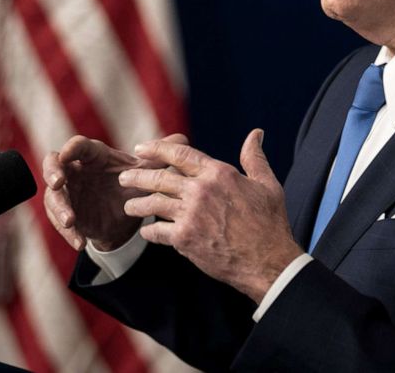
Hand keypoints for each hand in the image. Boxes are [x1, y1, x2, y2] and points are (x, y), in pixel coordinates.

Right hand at [42, 134, 184, 250]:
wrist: (127, 215)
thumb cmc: (132, 184)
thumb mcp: (147, 173)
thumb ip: (161, 157)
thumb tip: (183, 138)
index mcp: (92, 155)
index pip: (78, 146)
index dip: (71, 148)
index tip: (68, 155)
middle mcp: (75, 171)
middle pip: (53, 165)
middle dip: (52, 172)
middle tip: (58, 183)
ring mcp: (68, 193)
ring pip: (53, 197)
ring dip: (59, 209)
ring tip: (71, 221)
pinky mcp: (67, 215)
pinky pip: (60, 224)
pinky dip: (69, 234)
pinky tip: (80, 243)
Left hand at [119, 129, 303, 302]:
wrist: (268, 261)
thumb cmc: (270, 223)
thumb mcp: (267, 184)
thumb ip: (254, 158)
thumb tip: (255, 134)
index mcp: (218, 173)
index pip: (179, 153)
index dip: (156, 148)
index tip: (141, 148)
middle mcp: (201, 190)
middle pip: (159, 177)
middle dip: (137, 175)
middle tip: (124, 177)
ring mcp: (191, 214)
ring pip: (153, 203)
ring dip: (137, 204)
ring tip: (128, 206)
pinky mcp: (185, 238)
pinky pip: (157, 231)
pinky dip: (149, 232)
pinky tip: (146, 232)